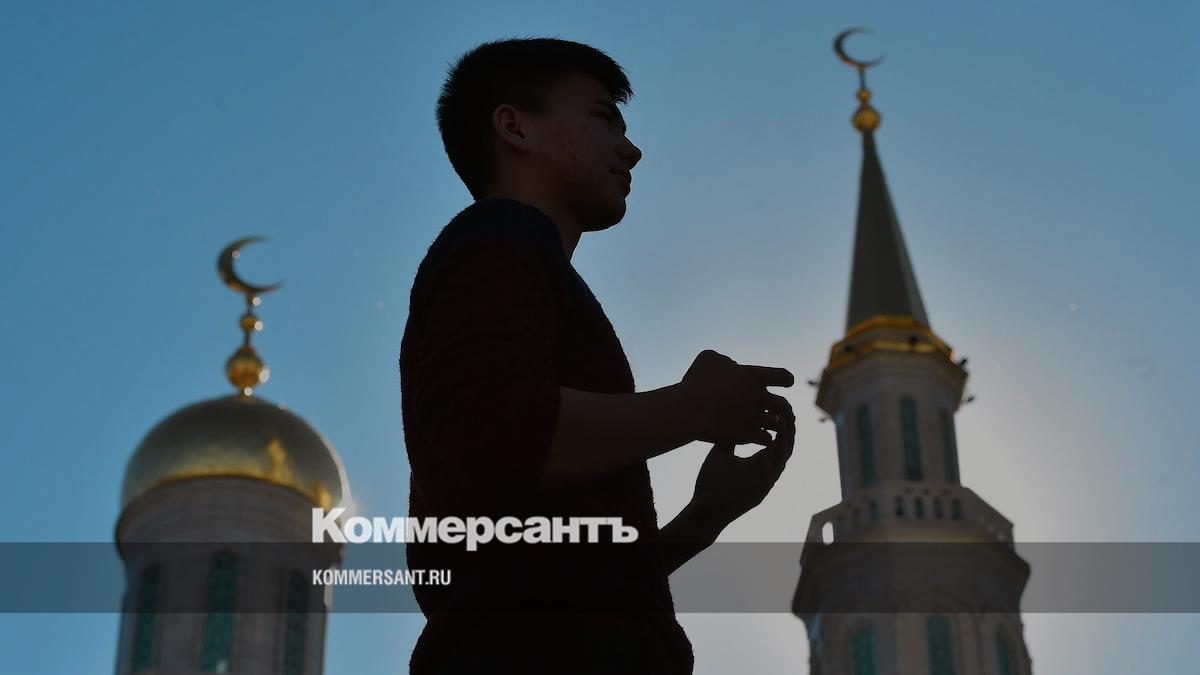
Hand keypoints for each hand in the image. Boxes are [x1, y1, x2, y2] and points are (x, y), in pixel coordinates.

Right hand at [678, 349, 794, 444]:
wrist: (687, 410)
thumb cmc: (694, 382)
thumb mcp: (708, 358)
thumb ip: (726, 360)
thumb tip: (733, 366)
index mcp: (754, 376)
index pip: (783, 376)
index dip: (786, 380)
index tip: (786, 383)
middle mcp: (759, 397)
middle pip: (784, 404)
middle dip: (785, 408)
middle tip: (783, 411)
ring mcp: (755, 417)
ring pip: (778, 423)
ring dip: (775, 423)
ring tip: (772, 425)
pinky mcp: (748, 435)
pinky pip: (767, 439)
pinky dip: (765, 438)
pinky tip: (760, 437)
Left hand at [690, 413, 795, 529]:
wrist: (704, 507)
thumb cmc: (711, 482)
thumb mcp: (721, 453)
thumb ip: (730, 438)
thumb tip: (728, 416)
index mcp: (760, 461)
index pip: (778, 441)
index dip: (782, 425)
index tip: (779, 408)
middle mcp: (766, 472)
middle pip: (786, 448)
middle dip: (789, 430)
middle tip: (788, 413)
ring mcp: (763, 484)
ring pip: (781, 462)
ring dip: (783, 443)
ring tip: (782, 425)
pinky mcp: (758, 495)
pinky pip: (768, 479)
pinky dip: (768, 466)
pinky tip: (765, 453)